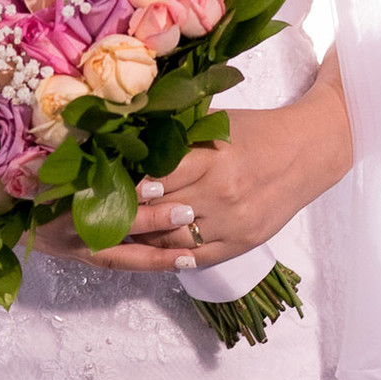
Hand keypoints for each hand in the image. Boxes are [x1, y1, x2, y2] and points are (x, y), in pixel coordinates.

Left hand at [30, 46, 351, 273]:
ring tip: (94, 238)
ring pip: (171, 240)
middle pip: (156, 213)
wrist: (307, 153)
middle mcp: (221, 195)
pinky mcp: (240, 246)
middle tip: (74, 217)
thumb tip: (122, 132)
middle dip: (115, 214)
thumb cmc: (254, 129)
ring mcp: (231, 225)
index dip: (118, 183)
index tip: (82, 185)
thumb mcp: (215, 121)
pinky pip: (195, 258)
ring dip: (132, 241)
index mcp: (213, 157)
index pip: (155, 176)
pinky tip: (138, 254)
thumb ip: (174, 132)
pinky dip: (164, 257)